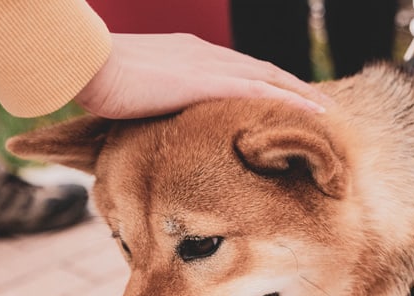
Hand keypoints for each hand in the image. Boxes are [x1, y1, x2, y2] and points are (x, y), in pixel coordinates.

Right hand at [74, 33, 326, 118]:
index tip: (281, 96)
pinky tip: (312, 112)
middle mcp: (206, 53)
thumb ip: (154, 103)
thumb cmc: (101, 81)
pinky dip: (290, 100)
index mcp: (189, 54)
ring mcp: (209, 65)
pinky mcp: (208, 81)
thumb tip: (155, 123)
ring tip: (324, 110)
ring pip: (268, 77)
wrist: (90, 66)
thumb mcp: (135, 91)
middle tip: (316, 104)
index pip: (238, 68)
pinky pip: (261, 90)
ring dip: (299, 93)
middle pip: (261, 69)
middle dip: (290, 86)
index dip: (264, 82)